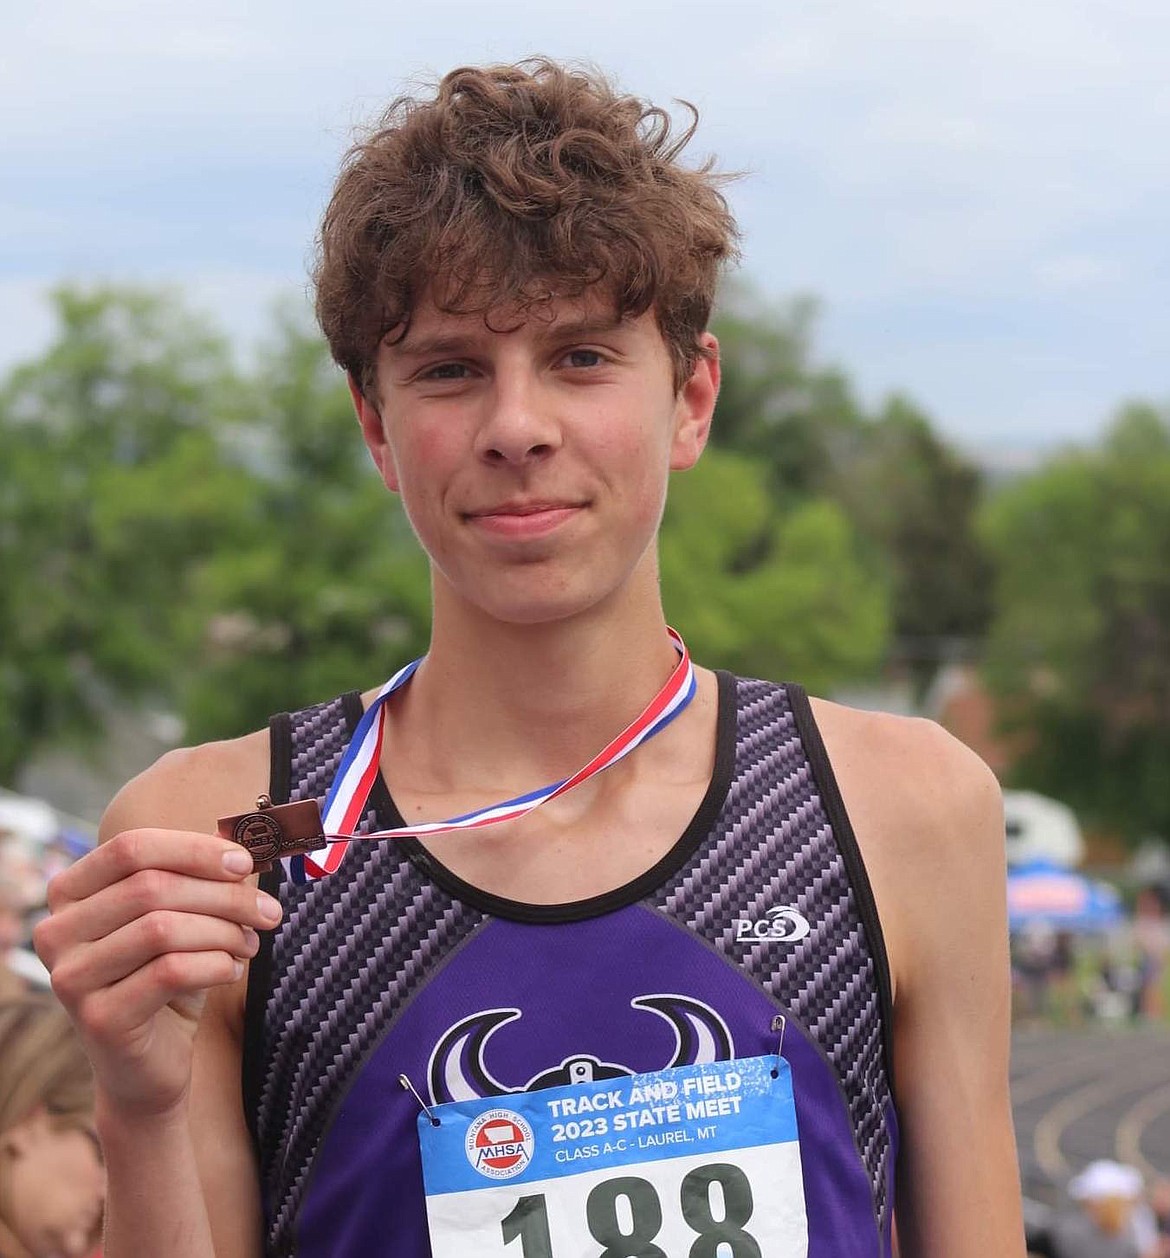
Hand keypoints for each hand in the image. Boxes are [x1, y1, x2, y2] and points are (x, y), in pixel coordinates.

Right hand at [33, 829, 282, 1117]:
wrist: (148, 1066)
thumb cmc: (166, 978)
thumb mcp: (180, 917)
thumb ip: (199, 876)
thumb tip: (241, 841)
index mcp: (70, 893)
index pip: (131, 847)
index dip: (194, 849)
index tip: (244, 863)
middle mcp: (56, 932)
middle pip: (152, 887)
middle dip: (224, 895)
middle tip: (267, 911)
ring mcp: (70, 978)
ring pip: (162, 928)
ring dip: (223, 931)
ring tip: (250, 943)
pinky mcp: (97, 1019)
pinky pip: (171, 972)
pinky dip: (216, 965)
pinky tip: (232, 970)